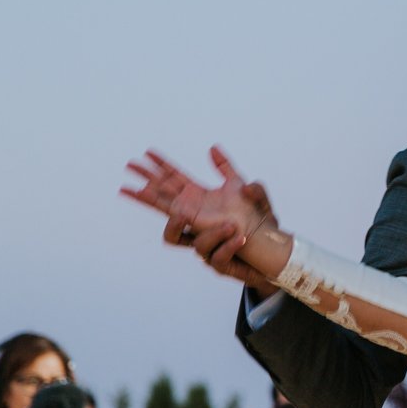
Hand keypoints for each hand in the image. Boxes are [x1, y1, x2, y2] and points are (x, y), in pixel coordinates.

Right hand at [122, 146, 266, 254]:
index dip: (159, 168)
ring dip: (180, 226)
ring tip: (185, 215)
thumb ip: (230, 170)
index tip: (146, 153)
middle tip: (130, 185)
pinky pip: (214, 256)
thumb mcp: (248, 188)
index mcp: (199, 199)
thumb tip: (212, 148)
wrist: (275, 246)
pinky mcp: (218, 259)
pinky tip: (241, 237)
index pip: (172, 181)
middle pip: (162, 207)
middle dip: (146, 196)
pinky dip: (227, 246)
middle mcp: (196, 219)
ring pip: (174, 238)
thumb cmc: (259, 218)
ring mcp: (203, 239)